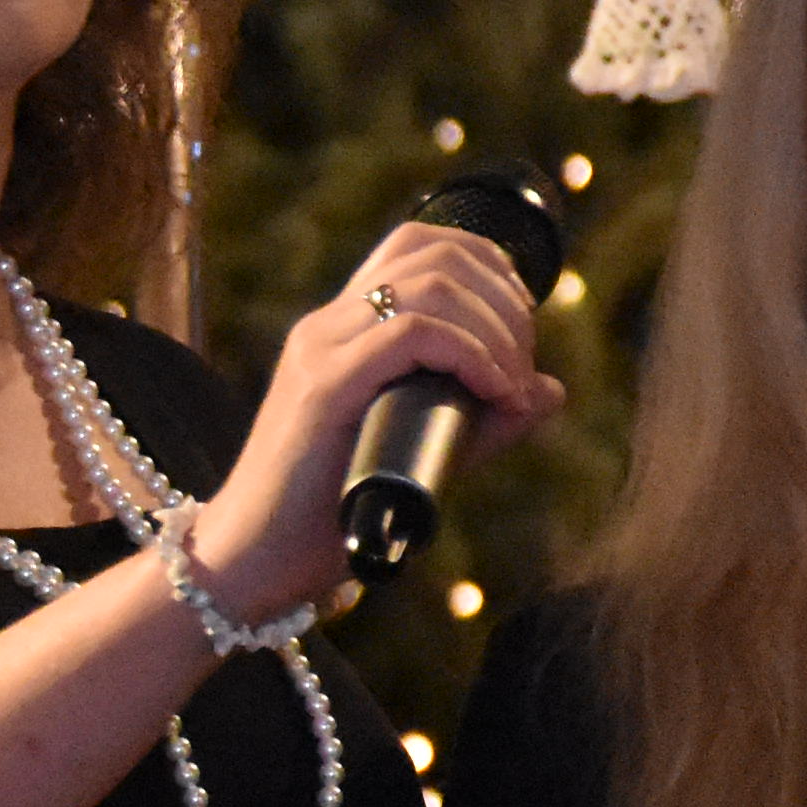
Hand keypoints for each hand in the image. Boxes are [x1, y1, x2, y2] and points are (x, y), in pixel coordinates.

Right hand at [187, 216, 566, 633]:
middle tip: (523, 367)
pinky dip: (470, 355)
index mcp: (343, 328)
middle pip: (434, 254)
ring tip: (511, 386)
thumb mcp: (425, 453)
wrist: (254, 560)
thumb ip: (485, 421)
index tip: (520, 326)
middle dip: (504, 302)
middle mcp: (329, 324)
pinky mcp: (324, 386)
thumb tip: (551, 390)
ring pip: (430, 286)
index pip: (418, 245)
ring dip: (494, 329)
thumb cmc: (331, 515)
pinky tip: (493, 392)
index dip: (488, 265)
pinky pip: (411, 335)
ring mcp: (322, 349)